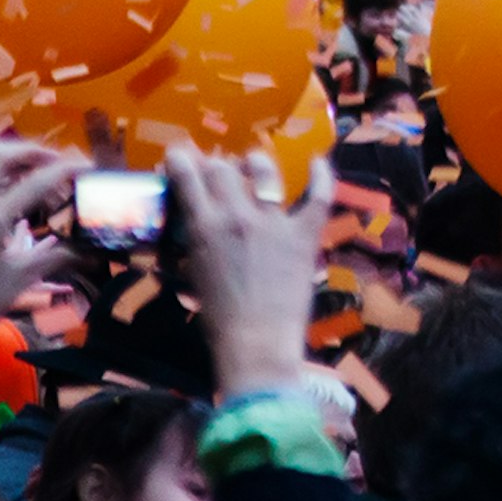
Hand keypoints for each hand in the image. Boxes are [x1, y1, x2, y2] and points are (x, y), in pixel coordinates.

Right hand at [169, 149, 330, 403]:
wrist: (256, 344)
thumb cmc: (218, 321)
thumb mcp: (194, 276)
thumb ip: (196, 244)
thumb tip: (197, 224)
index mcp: (204, 227)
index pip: (188, 176)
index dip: (182, 160)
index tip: (180, 156)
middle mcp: (237, 215)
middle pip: (223, 168)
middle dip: (216, 164)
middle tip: (218, 169)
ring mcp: (274, 221)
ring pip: (264, 170)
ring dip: (255, 163)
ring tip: (253, 163)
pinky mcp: (304, 234)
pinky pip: (318, 195)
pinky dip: (320, 175)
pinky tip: (317, 161)